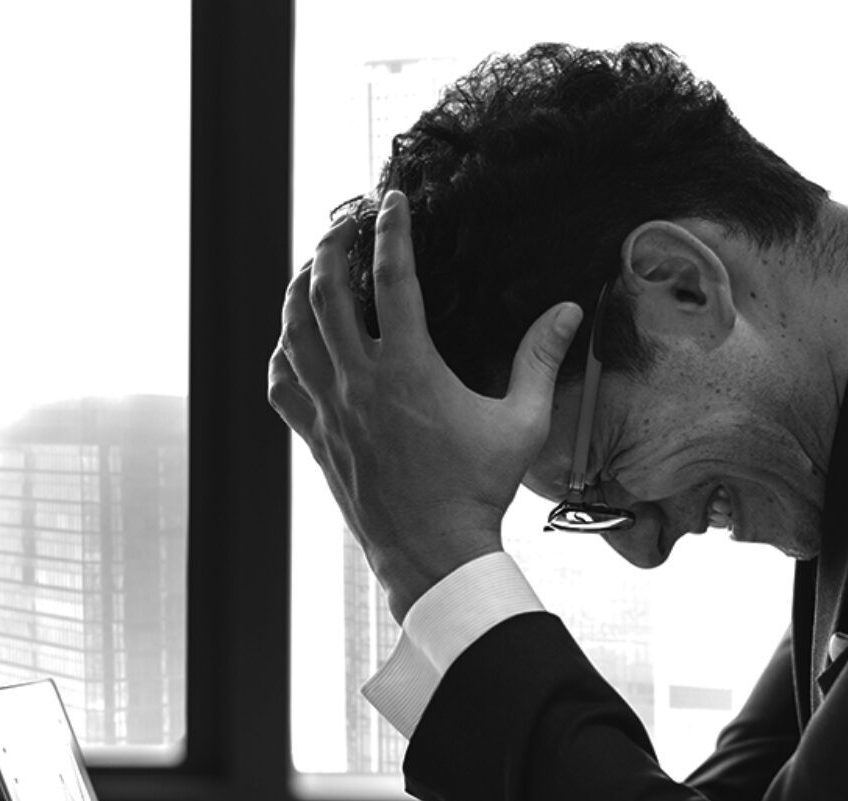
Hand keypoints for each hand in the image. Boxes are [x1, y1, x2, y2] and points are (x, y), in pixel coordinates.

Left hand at [267, 191, 581, 621]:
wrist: (432, 552)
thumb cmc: (479, 490)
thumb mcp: (521, 423)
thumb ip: (540, 361)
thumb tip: (566, 311)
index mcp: (409, 368)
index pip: (395, 277)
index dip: (393, 230)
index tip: (393, 201)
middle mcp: (360, 381)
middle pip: (327, 293)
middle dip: (331, 247)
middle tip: (342, 223)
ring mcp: (331, 410)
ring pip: (294, 333)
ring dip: (298, 291)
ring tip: (311, 268)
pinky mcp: (317, 438)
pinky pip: (282, 385)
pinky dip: (281, 355)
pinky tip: (289, 343)